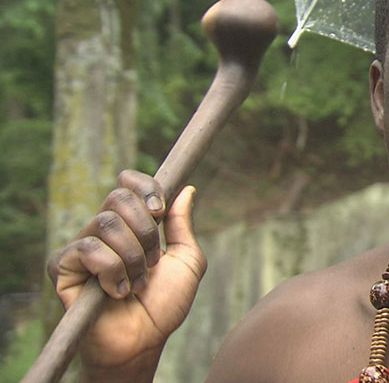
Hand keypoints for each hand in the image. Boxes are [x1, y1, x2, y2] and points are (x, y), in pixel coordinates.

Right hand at [47, 170, 206, 375]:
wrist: (144, 341)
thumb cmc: (165, 305)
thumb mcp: (187, 261)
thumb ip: (183, 225)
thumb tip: (186, 188)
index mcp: (132, 225)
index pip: (128, 184)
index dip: (145, 187)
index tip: (160, 211)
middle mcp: (105, 231)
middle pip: (118, 197)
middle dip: (146, 230)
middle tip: (154, 261)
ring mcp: (83, 247)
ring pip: (105, 223)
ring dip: (132, 256)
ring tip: (137, 283)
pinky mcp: (63, 267)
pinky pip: (88, 249)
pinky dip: (111, 271)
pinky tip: (116, 293)